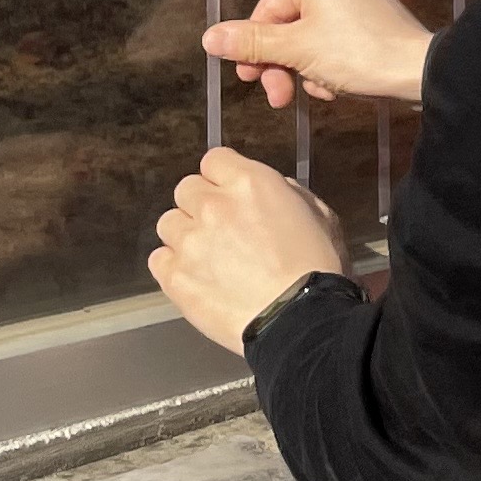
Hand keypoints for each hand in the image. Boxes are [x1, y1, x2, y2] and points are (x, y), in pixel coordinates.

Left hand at [151, 147, 348, 354]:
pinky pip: (158, 259)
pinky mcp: (175, 277)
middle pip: (186, 189)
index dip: (223, 177)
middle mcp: (213, 206)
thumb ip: (287, 194)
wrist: (300, 321)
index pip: (214, 159)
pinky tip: (196, 278)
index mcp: (251, 183)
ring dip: (186, 235)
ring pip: (169, 223)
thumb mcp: (321, 216)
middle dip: (202, 205)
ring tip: (209, 258)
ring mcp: (190, 242)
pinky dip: (173, 266)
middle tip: (222, 229)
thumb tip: (269, 193)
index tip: (230, 193)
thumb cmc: (317, 271)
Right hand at [203, 0, 435, 109]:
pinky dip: (330, 66)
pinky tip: (337, 87)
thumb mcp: (296, 50)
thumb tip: (209, 38)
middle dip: (282, 65)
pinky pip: (337, 41)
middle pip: (290, 25)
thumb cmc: (358, 54)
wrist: (421, 74)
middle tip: (278, 98)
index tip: (248, 79)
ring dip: (306, 69)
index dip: (253, 47)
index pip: (268, 10)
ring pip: (312, 38)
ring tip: (318, 92)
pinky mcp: (376, 21)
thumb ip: (252, 44)